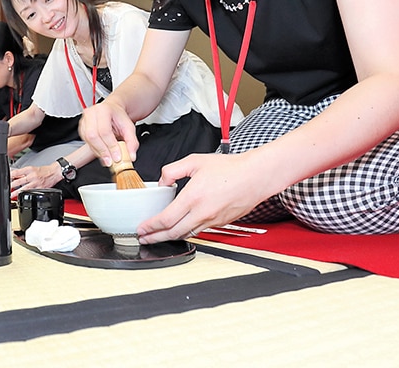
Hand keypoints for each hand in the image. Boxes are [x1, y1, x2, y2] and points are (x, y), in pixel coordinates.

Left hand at [10, 163, 60, 196]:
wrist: (54, 172)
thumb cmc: (44, 170)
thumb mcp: (32, 168)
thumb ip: (23, 173)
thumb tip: (14, 175)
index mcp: (29, 169)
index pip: (17, 172)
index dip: (10, 176)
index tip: (5, 178)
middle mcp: (32, 176)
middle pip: (19, 181)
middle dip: (12, 185)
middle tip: (6, 188)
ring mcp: (36, 183)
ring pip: (24, 188)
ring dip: (17, 193)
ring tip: (11, 196)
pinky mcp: (40, 188)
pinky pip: (31, 192)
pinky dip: (26, 195)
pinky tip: (22, 197)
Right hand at [79, 99, 137, 165]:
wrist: (112, 111)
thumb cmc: (118, 117)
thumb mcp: (129, 127)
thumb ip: (132, 142)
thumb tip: (131, 156)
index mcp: (103, 110)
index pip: (104, 131)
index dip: (111, 146)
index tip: (117, 157)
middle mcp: (91, 114)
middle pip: (93, 136)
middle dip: (103, 151)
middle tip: (111, 161)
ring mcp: (84, 121)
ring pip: (88, 140)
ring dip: (98, 152)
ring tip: (108, 158)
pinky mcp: (81, 128)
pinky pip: (86, 142)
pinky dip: (95, 150)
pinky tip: (103, 153)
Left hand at [136, 152, 270, 243]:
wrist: (256, 176)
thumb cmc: (230, 168)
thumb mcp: (195, 161)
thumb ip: (173, 170)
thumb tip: (162, 182)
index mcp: (193, 197)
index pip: (166, 219)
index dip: (150, 227)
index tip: (141, 228)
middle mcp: (202, 212)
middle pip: (173, 233)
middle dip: (155, 238)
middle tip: (144, 238)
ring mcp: (212, 220)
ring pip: (186, 234)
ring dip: (170, 238)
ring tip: (158, 236)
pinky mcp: (221, 223)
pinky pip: (199, 231)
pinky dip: (186, 233)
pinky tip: (179, 229)